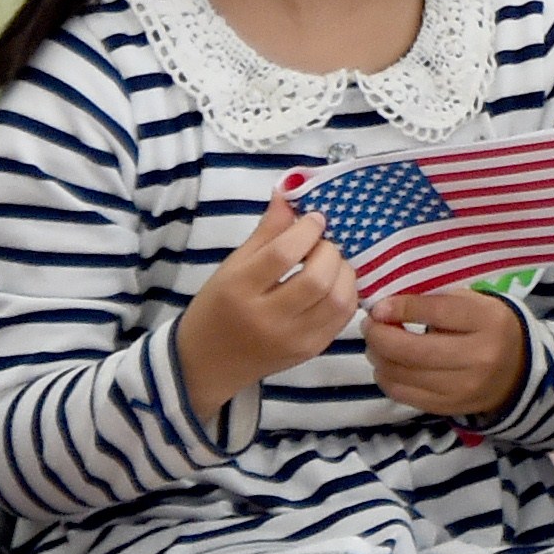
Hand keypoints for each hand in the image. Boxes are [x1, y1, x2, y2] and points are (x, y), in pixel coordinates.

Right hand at [176, 195, 359, 420]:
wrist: (206, 363)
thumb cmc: (218, 307)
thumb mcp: (232, 266)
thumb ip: (266, 231)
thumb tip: (289, 190)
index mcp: (238, 291)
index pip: (282, 254)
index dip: (307, 229)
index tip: (315, 218)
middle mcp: (266, 318)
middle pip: (317, 279)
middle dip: (330, 251)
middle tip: (323, 242)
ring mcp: (292, 339)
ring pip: (338, 299)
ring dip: (344, 271)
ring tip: (331, 262)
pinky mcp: (310, 351)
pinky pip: (344, 317)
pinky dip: (347, 293)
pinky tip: (335, 283)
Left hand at [360, 280, 532, 419]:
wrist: (517, 370)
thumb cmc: (488, 328)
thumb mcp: (473, 304)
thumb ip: (434, 302)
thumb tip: (385, 309)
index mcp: (488, 321)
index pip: (437, 312)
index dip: (400, 308)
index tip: (378, 307)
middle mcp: (479, 357)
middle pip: (413, 350)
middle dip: (380, 336)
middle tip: (369, 326)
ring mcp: (464, 387)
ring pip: (402, 374)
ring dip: (379, 358)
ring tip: (377, 345)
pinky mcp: (449, 407)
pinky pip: (403, 394)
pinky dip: (387, 378)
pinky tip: (388, 365)